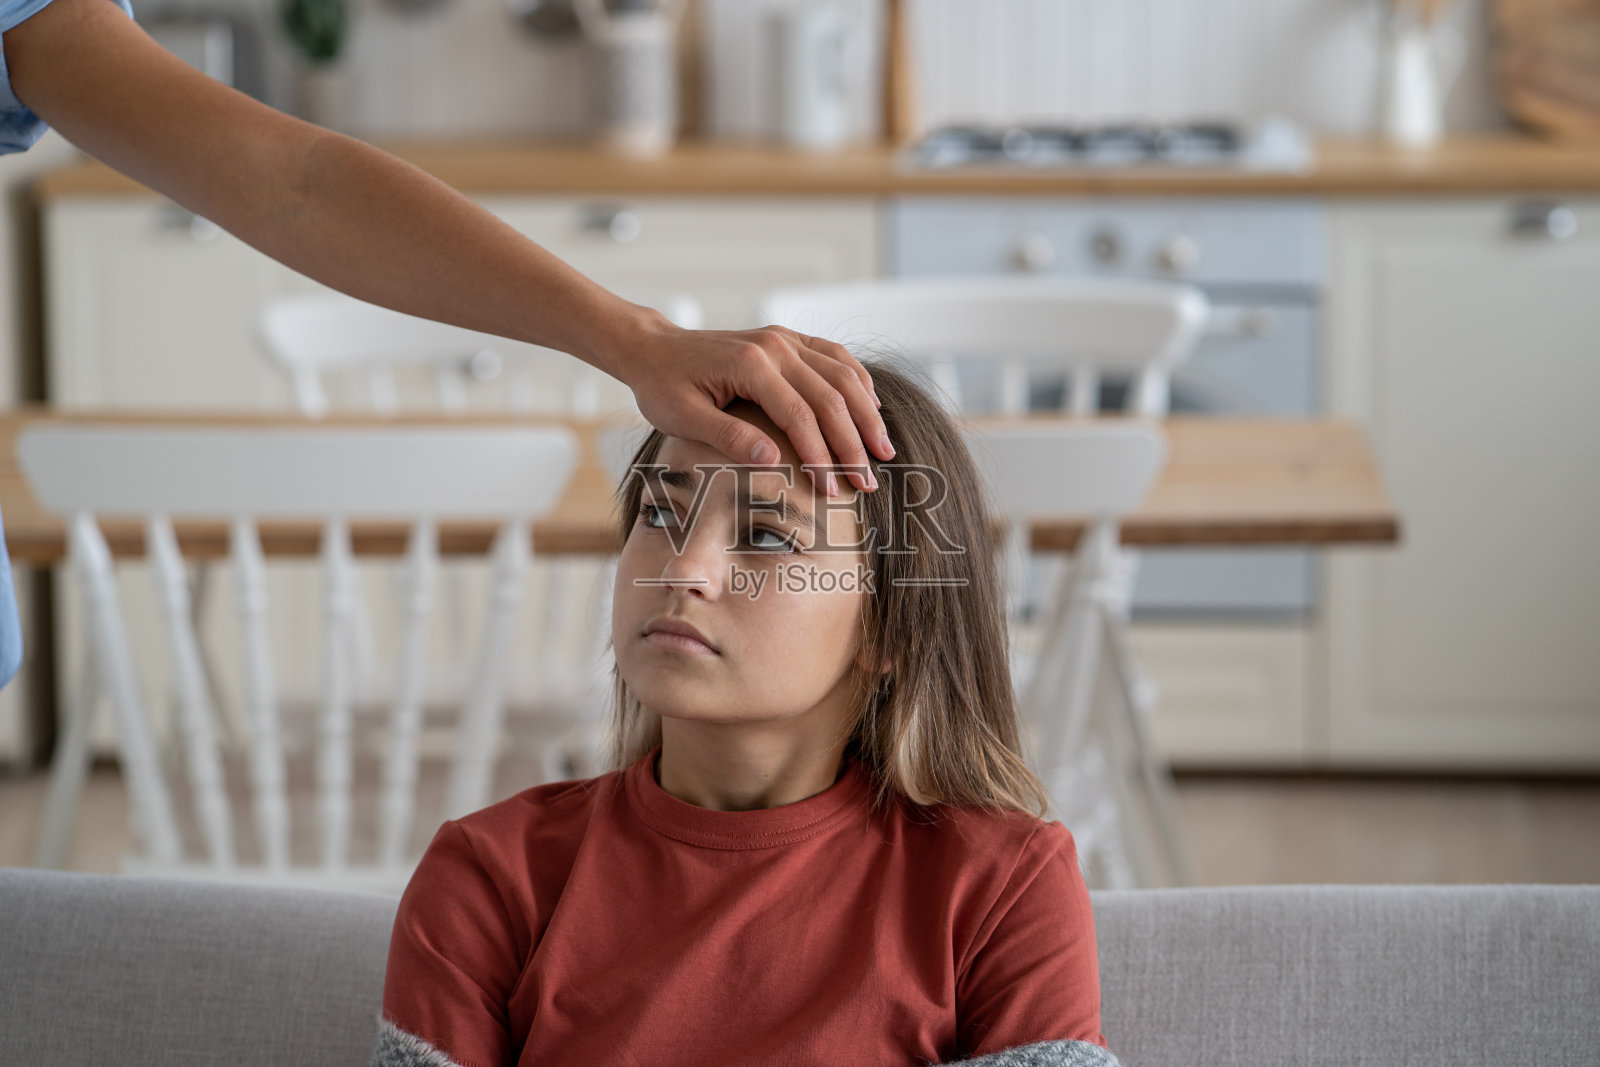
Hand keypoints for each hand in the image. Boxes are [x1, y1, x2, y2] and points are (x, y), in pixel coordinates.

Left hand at [613, 311, 894, 494]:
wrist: (652, 348)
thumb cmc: (662, 386)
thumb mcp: (683, 418)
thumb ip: (728, 436)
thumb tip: (773, 460)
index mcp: (750, 365)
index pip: (800, 416)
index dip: (821, 456)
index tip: (833, 490)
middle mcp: (775, 345)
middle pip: (832, 396)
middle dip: (854, 443)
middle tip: (868, 483)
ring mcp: (784, 338)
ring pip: (843, 375)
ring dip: (867, 414)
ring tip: (884, 451)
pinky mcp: (788, 339)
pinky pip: (835, 356)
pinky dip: (859, 382)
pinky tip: (873, 407)